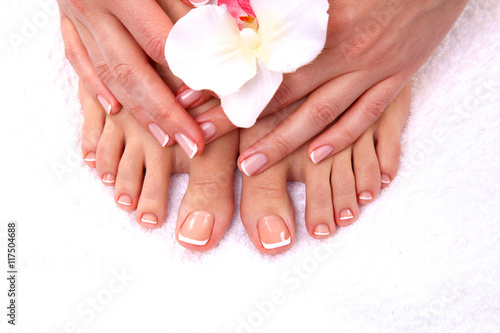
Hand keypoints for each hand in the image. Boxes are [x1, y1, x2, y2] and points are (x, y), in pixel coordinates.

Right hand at [58, 0, 211, 157]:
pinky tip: (114, 109)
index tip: (216, 103)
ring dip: (138, 110)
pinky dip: (96, 85)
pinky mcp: (64, 20)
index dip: (192, 76)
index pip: (163, 43)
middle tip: (193, 143)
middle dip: (167, 112)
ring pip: (108, 73)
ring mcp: (74, 15)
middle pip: (135, 70)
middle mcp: (93, 6)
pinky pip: (78, 59)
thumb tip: (225, 27)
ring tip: (164, 138)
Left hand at [192, 0, 468, 174]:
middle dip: (237, 118)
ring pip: (320, 115)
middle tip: (202, 139)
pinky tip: (315, 158)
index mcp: (323, 21)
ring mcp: (372, 69)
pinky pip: (365, 116)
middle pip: (281, 94)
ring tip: (248, 166)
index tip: (188, 99)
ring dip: (283, 143)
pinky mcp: (396, 78)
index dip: (223, 81)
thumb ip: (280, 2)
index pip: (261, 59)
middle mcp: (344, 52)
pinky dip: (340, 139)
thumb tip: (240, 12)